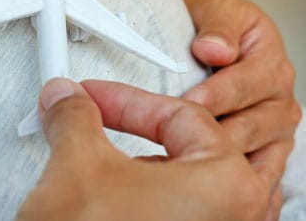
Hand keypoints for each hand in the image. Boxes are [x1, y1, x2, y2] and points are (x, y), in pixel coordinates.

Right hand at [17, 78, 273, 220]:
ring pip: (189, 186)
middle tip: (98, 118)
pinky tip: (116, 198)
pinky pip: (183, 217)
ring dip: (142, 164)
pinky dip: (149, 200)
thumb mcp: (76, 164)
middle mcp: (238, 220)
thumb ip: (75, 117)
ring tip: (101, 158)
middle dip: (136, 128)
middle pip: (190, 147)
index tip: (92, 97)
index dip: (123, 98)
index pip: (179, 114)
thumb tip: (67, 100)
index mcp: (229, 186)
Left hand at [174, 0, 301, 219]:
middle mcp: (280, 102)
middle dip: (215, 132)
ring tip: (187, 163)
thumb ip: (219, 26)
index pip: (247, 84)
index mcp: (272, 64)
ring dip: (221, 161)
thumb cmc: (212, 26)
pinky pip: (259, 180)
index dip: (217, 93)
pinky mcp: (263, 156)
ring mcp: (274, 134)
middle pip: (251, 125)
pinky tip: (211, 190)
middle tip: (182, 139)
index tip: (191, 100)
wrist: (208, 38)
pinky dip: (237, 188)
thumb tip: (215, 48)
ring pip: (252, 155)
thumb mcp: (218, 10)